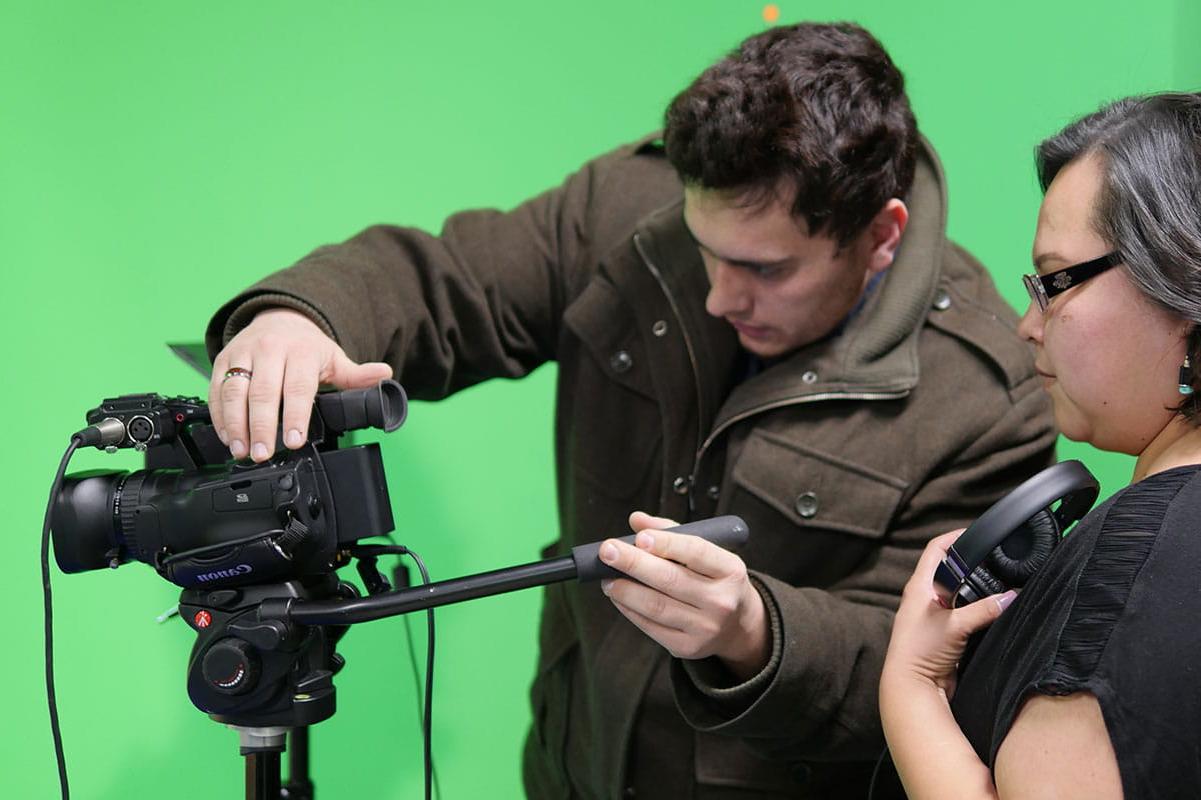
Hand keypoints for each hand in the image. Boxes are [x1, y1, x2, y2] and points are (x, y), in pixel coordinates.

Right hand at [208, 308, 392, 461]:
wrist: (279, 318)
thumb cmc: (307, 347)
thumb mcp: (334, 358)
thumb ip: (356, 375)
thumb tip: (384, 375)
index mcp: (301, 352)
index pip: (297, 386)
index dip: (295, 415)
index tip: (293, 440)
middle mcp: (269, 350)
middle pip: (262, 392)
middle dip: (261, 426)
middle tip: (262, 453)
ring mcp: (243, 354)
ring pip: (234, 391)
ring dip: (235, 424)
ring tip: (241, 451)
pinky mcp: (223, 361)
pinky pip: (216, 390)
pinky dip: (219, 416)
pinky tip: (227, 436)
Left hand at [598, 511, 769, 679]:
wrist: (737, 626)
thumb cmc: (715, 580)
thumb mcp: (708, 553)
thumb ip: (671, 533)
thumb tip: (637, 520)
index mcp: (730, 570)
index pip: (697, 552)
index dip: (667, 543)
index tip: (640, 537)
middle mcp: (722, 601)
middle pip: (670, 579)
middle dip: (633, 563)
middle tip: (607, 551)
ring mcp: (705, 627)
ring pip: (655, 606)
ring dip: (625, 589)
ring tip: (606, 576)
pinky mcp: (687, 647)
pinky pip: (650, 626)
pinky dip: (629, 609)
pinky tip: (617, 596)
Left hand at [881, 530, 1015, 699]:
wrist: (914, 689)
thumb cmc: (920, 652)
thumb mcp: (954, 625)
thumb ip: (983, 609)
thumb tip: (1010, 597)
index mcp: (919, 587)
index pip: (937, 550)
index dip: (955, 537)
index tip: (977, 533)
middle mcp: (926, 598)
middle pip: (952, 570)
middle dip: (973, 565)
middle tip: (997, 560)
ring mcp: (936, 616)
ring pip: (962, 593)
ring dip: (979, 590)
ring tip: (1001, 583)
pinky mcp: (947, 633)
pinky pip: (967, 614)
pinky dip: (981, 610)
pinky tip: (996, 610)